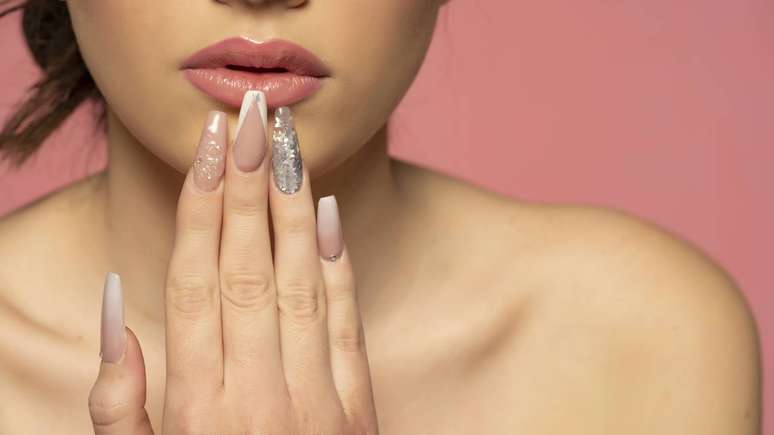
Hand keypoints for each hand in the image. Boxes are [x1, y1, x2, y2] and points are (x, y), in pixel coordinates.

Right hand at [87, 91, 378, 434]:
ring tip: (286, 143)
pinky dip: (339, 266)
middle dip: (248, 184)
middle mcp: (255, 393)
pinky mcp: (358, 409)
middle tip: (249, 116)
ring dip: (292, 205)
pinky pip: (347, 326)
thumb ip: (122, 401)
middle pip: (249, 266)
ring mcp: (314, 400)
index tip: (208, 147)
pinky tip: (328, 214)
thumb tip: (114, 305)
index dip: (202, 207)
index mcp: (196, 405)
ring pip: (300, 282)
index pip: (197, 281)